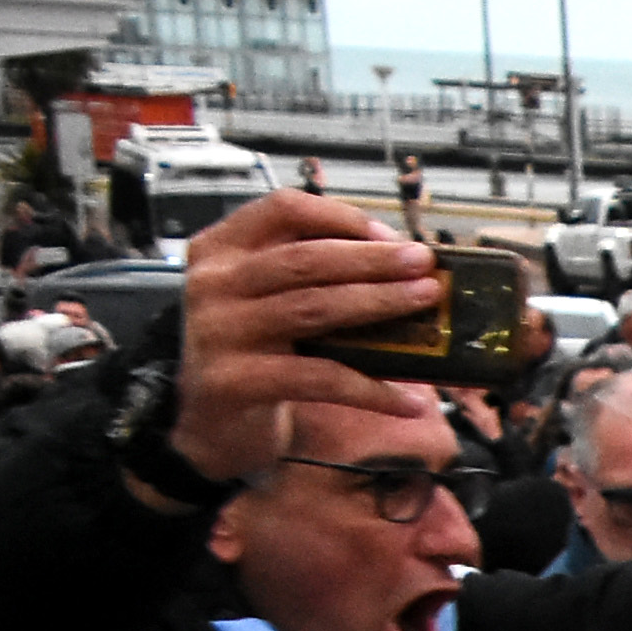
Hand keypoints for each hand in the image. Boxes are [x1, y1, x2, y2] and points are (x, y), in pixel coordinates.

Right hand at [160, 192, 442, 490]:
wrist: (208, 420)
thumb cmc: (253, 352)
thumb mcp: (268, 299)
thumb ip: (312, 275)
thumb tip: (398, 263)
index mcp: (222, 249)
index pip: (282, 210)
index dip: (341, 218)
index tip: (390, 236)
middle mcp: (215, 283)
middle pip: (307, 259)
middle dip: (374, 260)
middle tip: (424, 265)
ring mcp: (221, 332)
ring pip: (314, 308)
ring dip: (378, 304)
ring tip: (423, 304)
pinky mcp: (235, 381)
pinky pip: (319, 378)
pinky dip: (371, 389)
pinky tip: (409, 400)